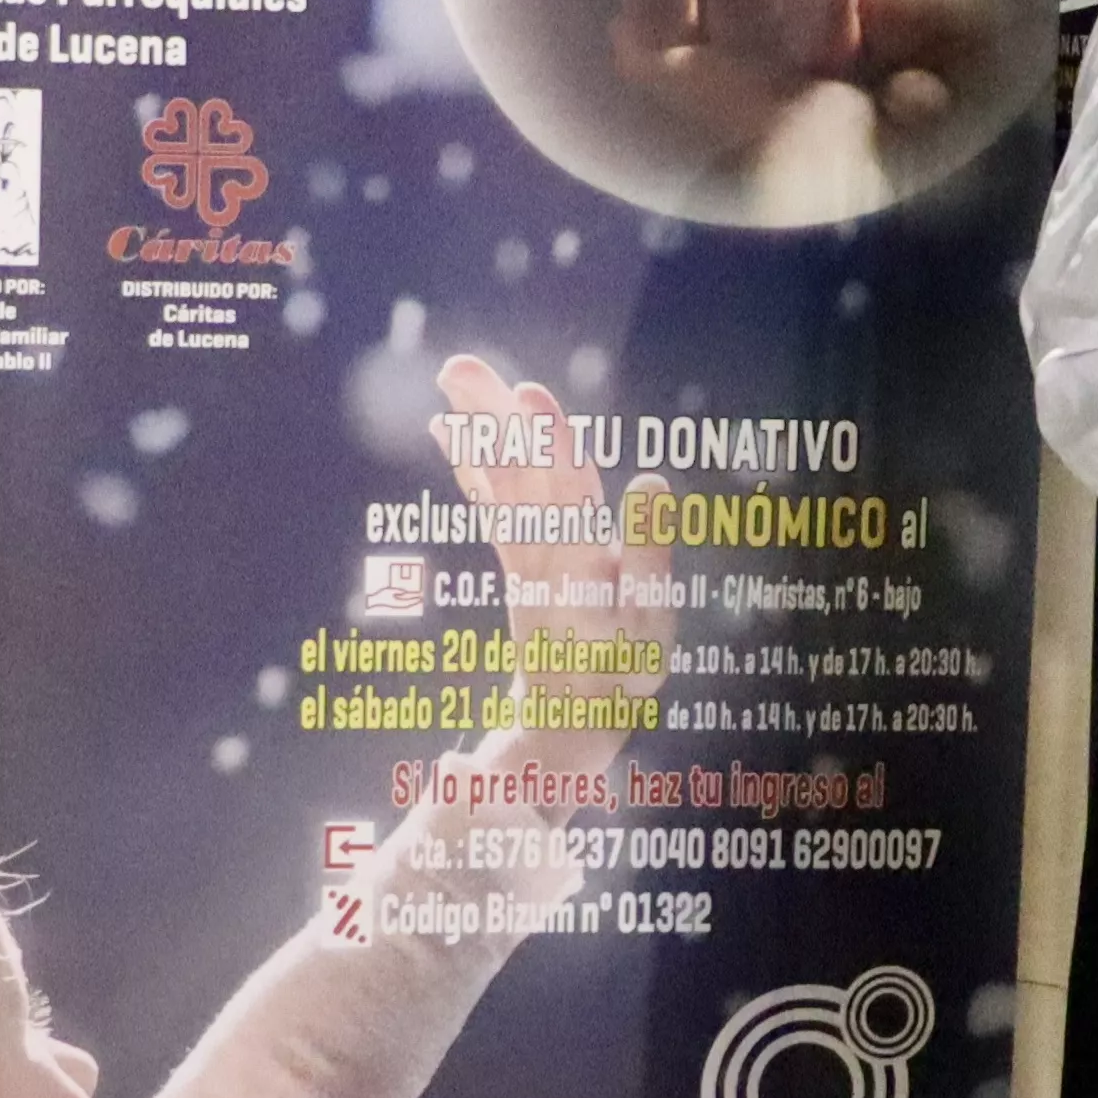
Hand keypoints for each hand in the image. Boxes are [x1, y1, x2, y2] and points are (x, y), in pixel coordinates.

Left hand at [427, 352, 656, 787]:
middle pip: (517, 476)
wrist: (564, 731)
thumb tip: (651, 483)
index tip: (530, 394)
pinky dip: (470, 464)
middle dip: (491, 419)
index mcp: (580, 567)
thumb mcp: (650, 629)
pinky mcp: (517, 561)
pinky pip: (490, 504)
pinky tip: (447, 430)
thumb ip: (649, 558)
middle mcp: (543, 554)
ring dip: (476, 429)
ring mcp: (525, 556)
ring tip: (452, 378)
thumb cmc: (620, 681)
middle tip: (458, 366)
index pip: (565, 492)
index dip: (549, 442)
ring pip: (499, 483)